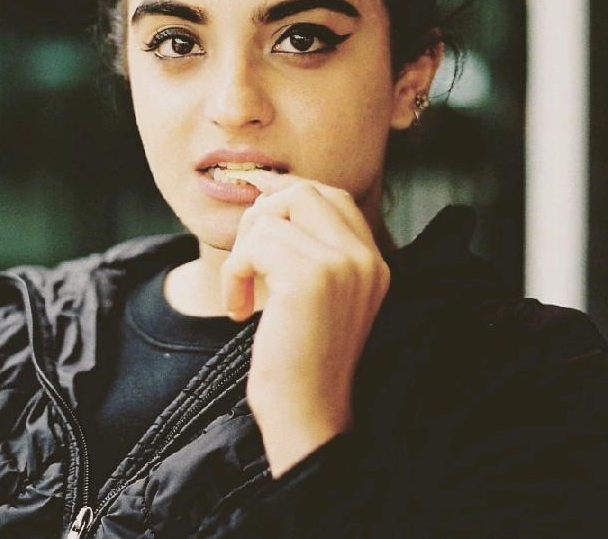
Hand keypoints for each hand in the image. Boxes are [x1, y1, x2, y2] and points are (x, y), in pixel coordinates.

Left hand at [220, 170, 389, 476]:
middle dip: (262, 214)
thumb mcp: (316, 296)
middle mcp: (365, 258)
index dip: (288, 191)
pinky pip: (255, 245)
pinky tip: (239, 308)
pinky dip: (235, 272)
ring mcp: (341, 265)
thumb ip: (308, 249)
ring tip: (243, 291)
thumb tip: (267, 197)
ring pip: (273, 215)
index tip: (256, 203)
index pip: (333, 196)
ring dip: (243, 251)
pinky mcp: (310, 279)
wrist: (307, 416)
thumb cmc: (300, 359)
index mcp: (372, 262)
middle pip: (304, 191)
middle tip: (248, 260)